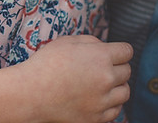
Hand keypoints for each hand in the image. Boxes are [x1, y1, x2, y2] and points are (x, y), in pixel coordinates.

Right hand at [0, 35, 131, 122]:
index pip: (127, 51)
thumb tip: (104, 47)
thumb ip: (90, 41)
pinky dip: (110, 105)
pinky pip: (116, 111)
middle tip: (101, 69)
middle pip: (127, 71)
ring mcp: (102, 100)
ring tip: (102, 85)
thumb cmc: (45, 65)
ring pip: (124, 92)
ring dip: (116, 87)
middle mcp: (106, 78)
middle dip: (116, 68)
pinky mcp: (96, 117)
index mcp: (101, 56)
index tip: (113, 54)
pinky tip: (98, 99)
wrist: (30, 93)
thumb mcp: (67, 42)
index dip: (119, 51)